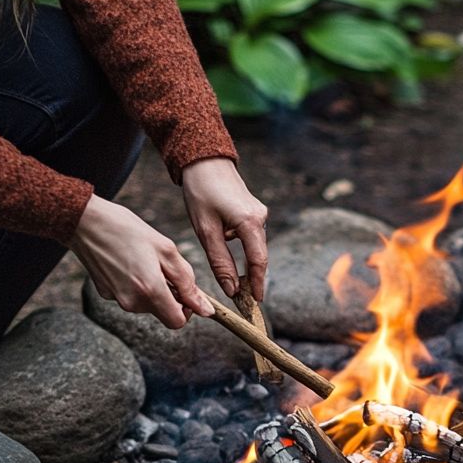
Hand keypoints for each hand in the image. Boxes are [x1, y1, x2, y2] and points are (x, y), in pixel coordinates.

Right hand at [69, 195, 213, 328]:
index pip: (177, 322)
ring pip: (146, 304)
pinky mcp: (105, 293)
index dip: (187, 309)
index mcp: (151, 291)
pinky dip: (135, 284)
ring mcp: (117, 299)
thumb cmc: (129, 230)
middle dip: (169, 294)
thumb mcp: (167, 250)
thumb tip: (206, 310)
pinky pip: (130, 295)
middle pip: (162, 312)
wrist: (85, 222)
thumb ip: (188, 283)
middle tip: (163, 265)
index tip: (185, 291)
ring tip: (144, 259)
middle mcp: (133, 302)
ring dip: (152, 288)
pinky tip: (127, 261)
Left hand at [182, 157, 268, 300]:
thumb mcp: (206, 230)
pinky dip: (245, 252)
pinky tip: (233, 262)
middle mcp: (260, 218)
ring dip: (248, 266)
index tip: (255, 303)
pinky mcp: (253, 211)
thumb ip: (220, 261)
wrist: (204, 160)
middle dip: (253, 279)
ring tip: (238, 288)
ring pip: (255, 248)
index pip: (258, 262)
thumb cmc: (201, 192)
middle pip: (259, 256)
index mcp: (250, 222)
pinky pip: (251, 237)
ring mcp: (259, 213)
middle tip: (246, 302)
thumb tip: (231, 289)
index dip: (256, 284)